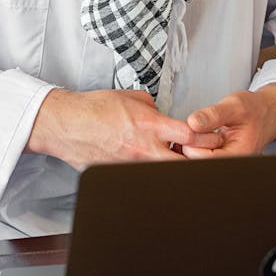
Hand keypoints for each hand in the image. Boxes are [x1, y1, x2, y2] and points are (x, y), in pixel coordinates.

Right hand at [26, 89, 222, 170]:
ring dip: (173, 167)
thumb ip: (153, 108)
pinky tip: (148, 164)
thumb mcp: (131, 97)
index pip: (191, 135)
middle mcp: (144, 149)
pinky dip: (149, 172)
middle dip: (198, 160)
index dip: (206, 138)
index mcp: (150, 125)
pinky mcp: (120, 175)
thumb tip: (162, 115)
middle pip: (185, 163)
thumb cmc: (95, 108)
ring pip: (164, 173)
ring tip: (171, 159)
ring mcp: (133, 166)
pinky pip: (142, 177)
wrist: (67, 124)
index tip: (208, 136)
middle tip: (200, 156)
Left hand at [182, 83, 275, 158]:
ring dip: (189, 144)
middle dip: (189, 144)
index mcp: (237, 155)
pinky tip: (198, 134)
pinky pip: (196, 157)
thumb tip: (193, 123)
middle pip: (195, 162)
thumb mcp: (235, 106)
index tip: (193, 125)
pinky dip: (192, 145)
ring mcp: (222, 162)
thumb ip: (214, 114)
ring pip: (193, 160)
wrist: (265, 113)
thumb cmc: (254, 110)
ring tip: (198, 129)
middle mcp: (229, 163)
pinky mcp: (215, 159)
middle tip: (195, 126)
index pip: (201, 157)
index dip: (191, 141)